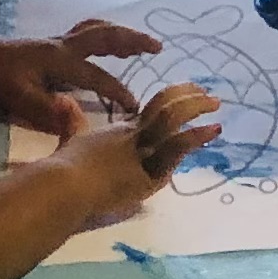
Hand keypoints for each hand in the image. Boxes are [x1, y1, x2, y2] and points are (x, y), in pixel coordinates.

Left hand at [0, 20, 157, 133]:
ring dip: (118, 34)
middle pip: (104, 36)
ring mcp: (54, 43)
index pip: (98, 77)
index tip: (137, 108)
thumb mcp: (18, 98)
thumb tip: (76, 116)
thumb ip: (47, 109)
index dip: (119, 92)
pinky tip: (102, 45)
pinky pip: (83, 34)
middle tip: (157, 46)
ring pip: (94, 30)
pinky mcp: (47, 46)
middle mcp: (62, 45)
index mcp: (60, 59)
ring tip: (138, 42)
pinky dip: (100, 35)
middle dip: (132, 40)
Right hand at [69, 81, 220, 216]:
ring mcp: (140, 151)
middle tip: (205, 92)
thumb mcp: (68, 142)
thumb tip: (63, 99)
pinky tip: (213, 129)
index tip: (183, 97)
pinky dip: (196, 136)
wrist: (64, 186)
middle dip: (185, 98)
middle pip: (162, 108)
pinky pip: (176, 147)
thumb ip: (70, 122)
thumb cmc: (62, 170)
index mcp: (116, 133)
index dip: (169, 102)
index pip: (148, 114)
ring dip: (195, 109)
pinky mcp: (149, 169)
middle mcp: (131, 136)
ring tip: (215, 104)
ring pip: (171, 120)